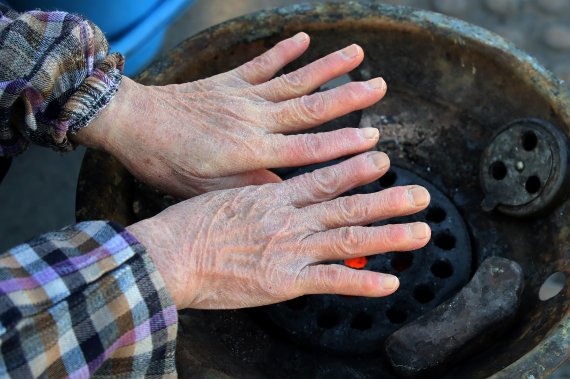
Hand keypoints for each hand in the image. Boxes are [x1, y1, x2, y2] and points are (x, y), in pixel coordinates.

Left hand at [76, 33, 385, 196]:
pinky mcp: (228, 81)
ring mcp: (242, 96)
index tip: (372, 140)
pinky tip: (304, 38)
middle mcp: (253, 120)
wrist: (130, 124)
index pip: (305, 150)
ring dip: (327, 68)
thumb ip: (249, 187)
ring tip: (357, 54)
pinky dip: (283, 50)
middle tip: (380, 87)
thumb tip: (285, 192)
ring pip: (293, 81)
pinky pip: (261, 63)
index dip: (341, 145)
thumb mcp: (206, 188)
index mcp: (249, 151)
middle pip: (309, 108)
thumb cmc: (166, 162)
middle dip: (348, 98)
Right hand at [127, 152, 430, 309]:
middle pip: (348, 206)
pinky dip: (363, 282)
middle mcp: (290, 219)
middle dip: (389, 200)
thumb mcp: (224, 196)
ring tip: (421, 232)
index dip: (356, 168)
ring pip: (349, 238)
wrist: (169, 255)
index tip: (381, 159)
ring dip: (390, 235)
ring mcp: (290, 249)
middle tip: (422, 196)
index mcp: (274, 197)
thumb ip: (256, 195)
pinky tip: (390, 283)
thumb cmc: (189, 226)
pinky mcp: (284, 281)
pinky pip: (332, 281)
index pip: (324, 179)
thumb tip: (273, 193)